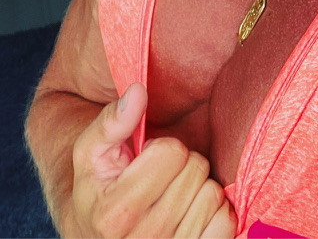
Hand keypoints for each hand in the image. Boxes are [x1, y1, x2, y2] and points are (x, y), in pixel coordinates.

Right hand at [71, 83, 235, 237]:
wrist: (98, 237)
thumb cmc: (99, 190)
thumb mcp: (90, 154)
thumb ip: (112, 122)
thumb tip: (138, 91)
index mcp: (115, 213)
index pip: (172, 152)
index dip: (162, 147)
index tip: (146, 161)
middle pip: (196, 170)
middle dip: (182, 164)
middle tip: (161, 178)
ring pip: (213, 195)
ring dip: (198, 188)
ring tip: (173, 196)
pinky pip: (227, 220)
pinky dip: (216, 211)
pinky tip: (192, 212)